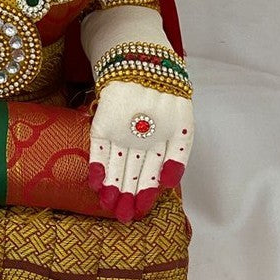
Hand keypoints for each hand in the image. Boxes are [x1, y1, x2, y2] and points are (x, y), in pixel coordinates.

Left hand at [87, 83, 193, 221]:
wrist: (143, 62)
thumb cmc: (167, 92)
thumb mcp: (182, 124)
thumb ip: (179, 154)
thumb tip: (169, 181)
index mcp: (161, 143)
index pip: (153, 173)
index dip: (147, 192)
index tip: (143, 209)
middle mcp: (140, 143)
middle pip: (134, 174)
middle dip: (130, 196)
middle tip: (125, 218)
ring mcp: (120, 135)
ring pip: (117, 167)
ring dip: (113, 187)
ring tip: (110, 208)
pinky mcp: (101, 127)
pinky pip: (98, 151)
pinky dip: (97, 167)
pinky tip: (96, 184)